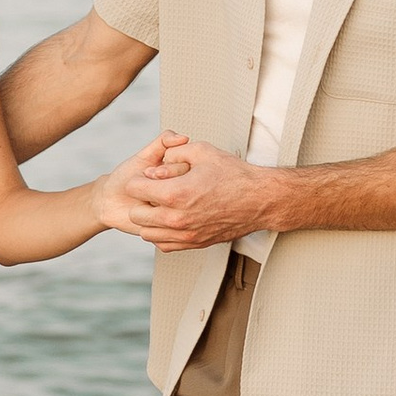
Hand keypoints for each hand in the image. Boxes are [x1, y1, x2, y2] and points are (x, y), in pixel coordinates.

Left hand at [112, 132, 269, 250]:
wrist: (259, 199)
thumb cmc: (234, 175)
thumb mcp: (202, 151)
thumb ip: (173, 153)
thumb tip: (157, 163)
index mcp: (176, 193)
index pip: (135, 188)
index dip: (140, 179)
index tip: (150, 176)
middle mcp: (177, 218)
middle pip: (136, 214)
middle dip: (141, 200)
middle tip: (155, 191)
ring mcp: (186, 235)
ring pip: (147, 233)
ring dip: (149, 219)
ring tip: (162, 206)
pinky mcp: (194, 244)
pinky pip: (163, 245)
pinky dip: (161, 233)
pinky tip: (171, 220)